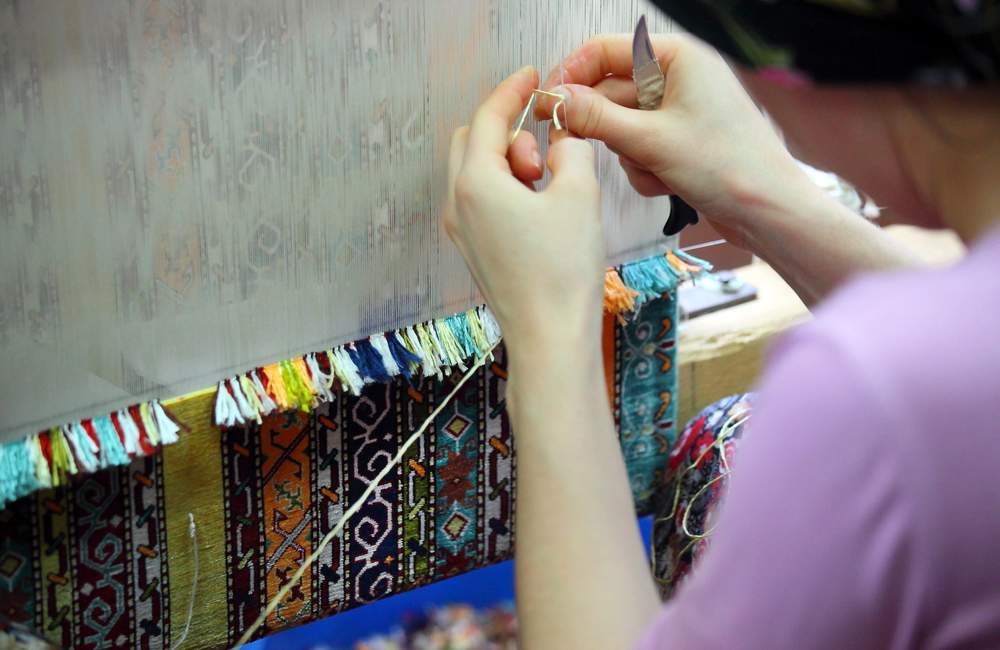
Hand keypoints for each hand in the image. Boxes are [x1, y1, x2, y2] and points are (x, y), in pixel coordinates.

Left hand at [444, 66, 604, 361]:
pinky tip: (540, 209)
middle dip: (507, 133)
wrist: (550, 339)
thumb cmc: (563, 270)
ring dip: (508, 164)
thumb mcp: (579, 194)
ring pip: (475, 174)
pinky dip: (505, 190)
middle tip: (547, 153)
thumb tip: (563, 137)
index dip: (512, 91)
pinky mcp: (474, 253)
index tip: (532, 78)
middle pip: (470, 142)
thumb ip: (571, 149)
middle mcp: (458, 204)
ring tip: (549, 188)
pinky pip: (481, 203)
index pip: (487, 118)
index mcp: (475, 182)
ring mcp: (462, 232)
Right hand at [534, 34, 815, 247]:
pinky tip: (666, 183)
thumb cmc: (728, 166)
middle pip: (611, 91)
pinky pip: (640, 148)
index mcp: (678, 57)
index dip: (572, 74)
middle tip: (575, 144)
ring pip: (622, 125)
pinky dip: (644, 167)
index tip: (548, 102)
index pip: (606, 50)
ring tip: (653, 169)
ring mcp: (680, 112)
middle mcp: (678, 78)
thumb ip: (596, 118)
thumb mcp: (650, 140)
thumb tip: (556, 100)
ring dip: (627, 153)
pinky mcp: (680, 142)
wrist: (769, 212)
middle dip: (603, 125)